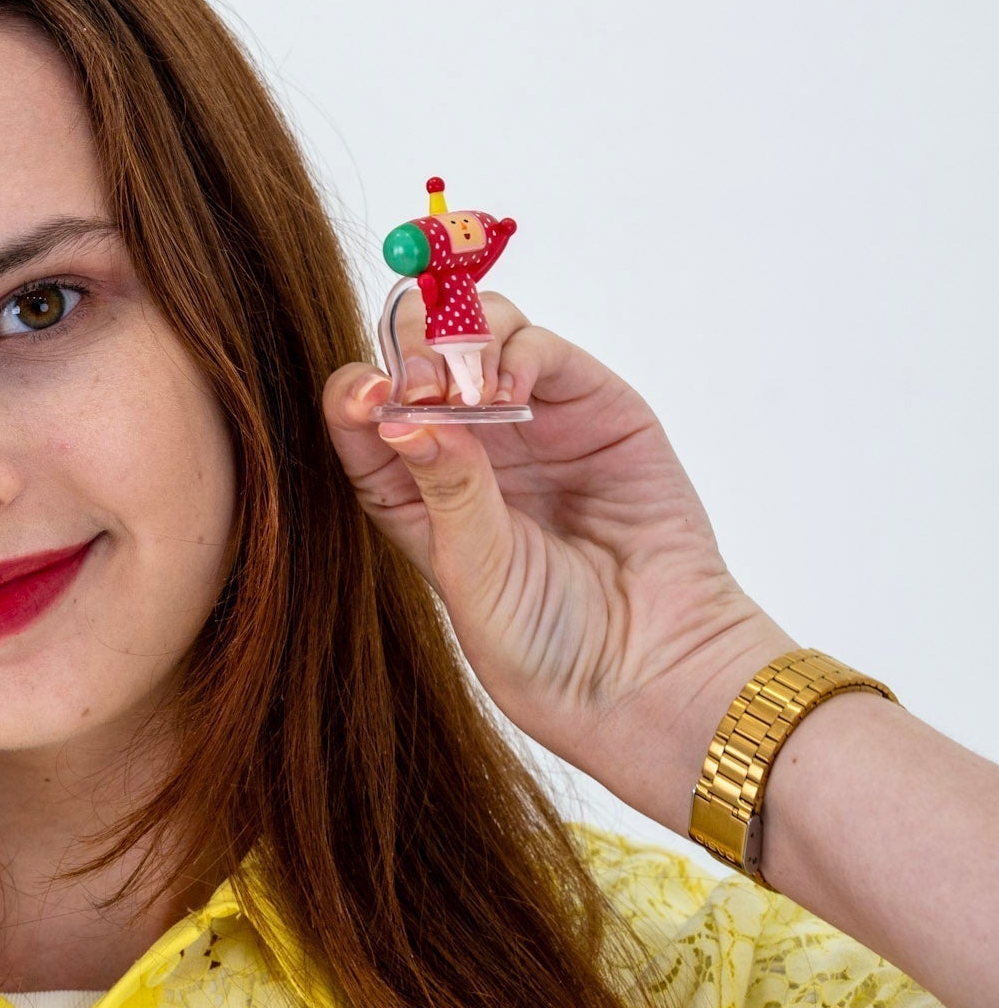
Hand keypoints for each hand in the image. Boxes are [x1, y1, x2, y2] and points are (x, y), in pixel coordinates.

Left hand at [321, 291, 796, 828]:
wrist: (652, 670)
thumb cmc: (548, 644)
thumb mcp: (475, 571)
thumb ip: (445, 489)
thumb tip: (396, 417)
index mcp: (412, 493)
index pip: (362, 421)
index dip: (355, 396)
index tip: (363, 395)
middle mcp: (465, 449)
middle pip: (416, 361)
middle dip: (410, 351)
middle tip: (423, 379)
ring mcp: (529, 423)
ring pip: (477, 336)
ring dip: (460, 343)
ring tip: (469, 390)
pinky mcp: (593, 407)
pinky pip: (543, 349)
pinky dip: (519, 350)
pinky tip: (509, 390)